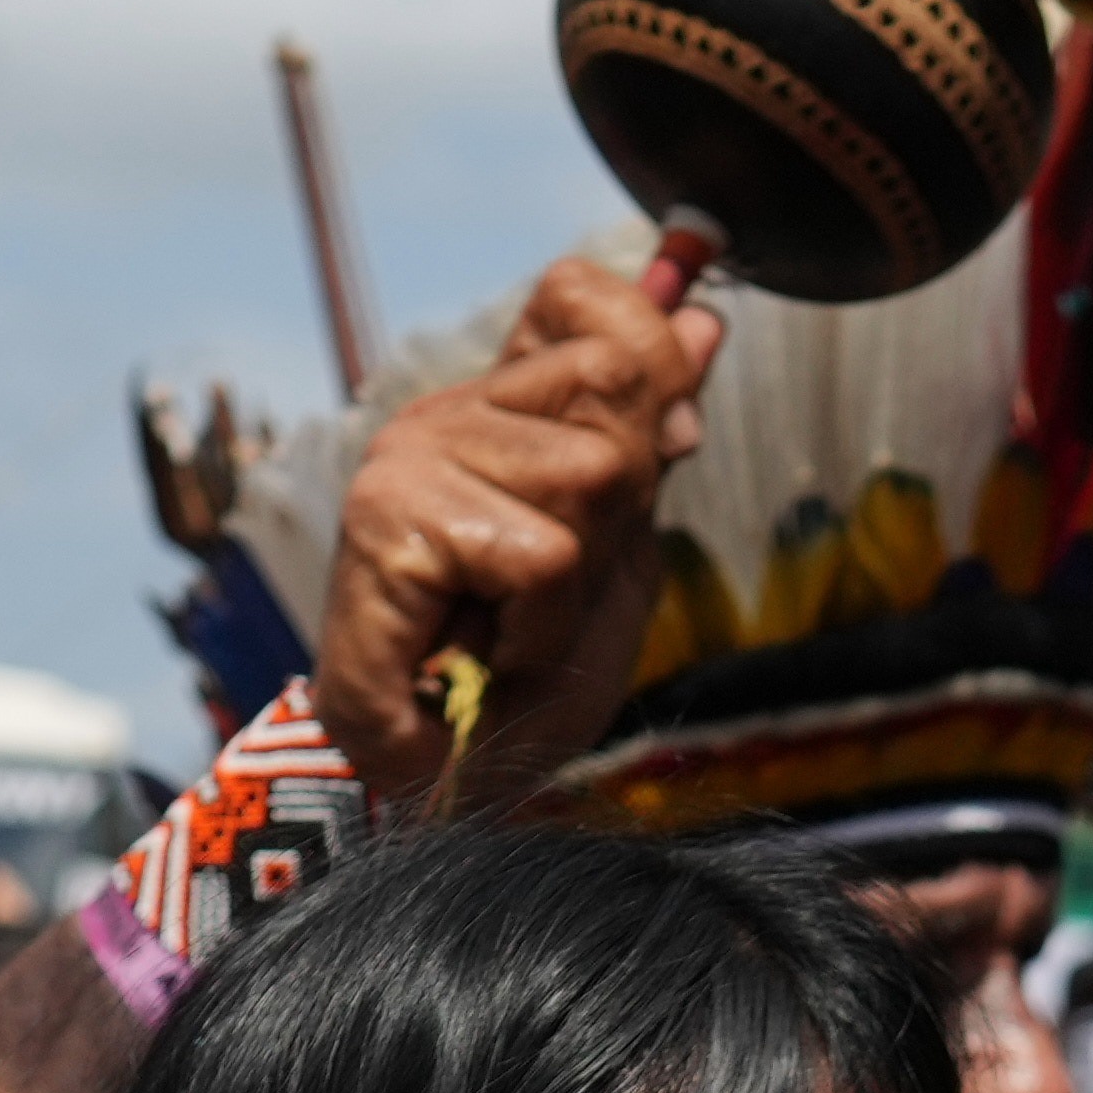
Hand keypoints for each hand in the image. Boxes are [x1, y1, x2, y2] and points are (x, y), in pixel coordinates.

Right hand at [315, 234, 718, 811]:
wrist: (444, 794)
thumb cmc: (523, 684)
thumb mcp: (617, 550)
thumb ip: (652, 438)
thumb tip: (705, 319)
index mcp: (500, 408)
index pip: (581, 297)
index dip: (643, 350)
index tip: (660, 447)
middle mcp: (448, 413)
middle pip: (618, 388)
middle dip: (621, 514)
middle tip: (555, 596)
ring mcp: (411, 458)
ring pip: (590, 474)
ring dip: (576, 585)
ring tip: (517, 629)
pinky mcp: (388, 520)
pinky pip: (542, 554)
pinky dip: (539, 626)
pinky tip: (491, 657)